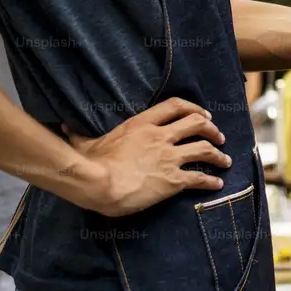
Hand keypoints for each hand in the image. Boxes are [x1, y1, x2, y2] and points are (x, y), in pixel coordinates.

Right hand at [65, 98, 230, 217]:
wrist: (98, 184)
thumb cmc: (90, 163)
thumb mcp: (85, 143)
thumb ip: (80, 135)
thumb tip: (66, 128)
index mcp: (142, 124)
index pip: (175, 106)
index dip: (194, 108)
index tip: (204, 114)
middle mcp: (161, 137)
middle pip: (197, 124)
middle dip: (212, 129)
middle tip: (219, 137)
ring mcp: (170, 158)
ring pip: (204, 150)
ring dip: (218, 156)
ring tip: (225, 161)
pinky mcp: (173, 180)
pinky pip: (199, 178)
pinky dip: (211, 181)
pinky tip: (217, 184)